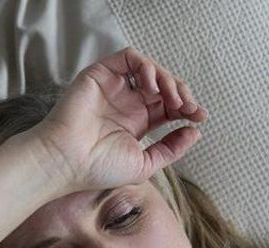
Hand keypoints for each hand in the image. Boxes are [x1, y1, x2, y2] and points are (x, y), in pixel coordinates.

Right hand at [32, 46, 208, 193]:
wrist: (69, 161)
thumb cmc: (99, 168)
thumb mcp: (146, 164)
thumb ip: (171, 148)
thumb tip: (195, 132)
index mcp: (137, 122)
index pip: (169, 106)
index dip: (187, 108)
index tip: (200, 117)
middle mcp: (127, 102)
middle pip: (164, 86)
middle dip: (183, 93)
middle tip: (189, 107)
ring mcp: (115, 87)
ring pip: (150, 69)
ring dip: (169, 79)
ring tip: (174, 99)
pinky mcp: (102, 74)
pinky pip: (130, 58)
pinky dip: (147, 66)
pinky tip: (151, 87)